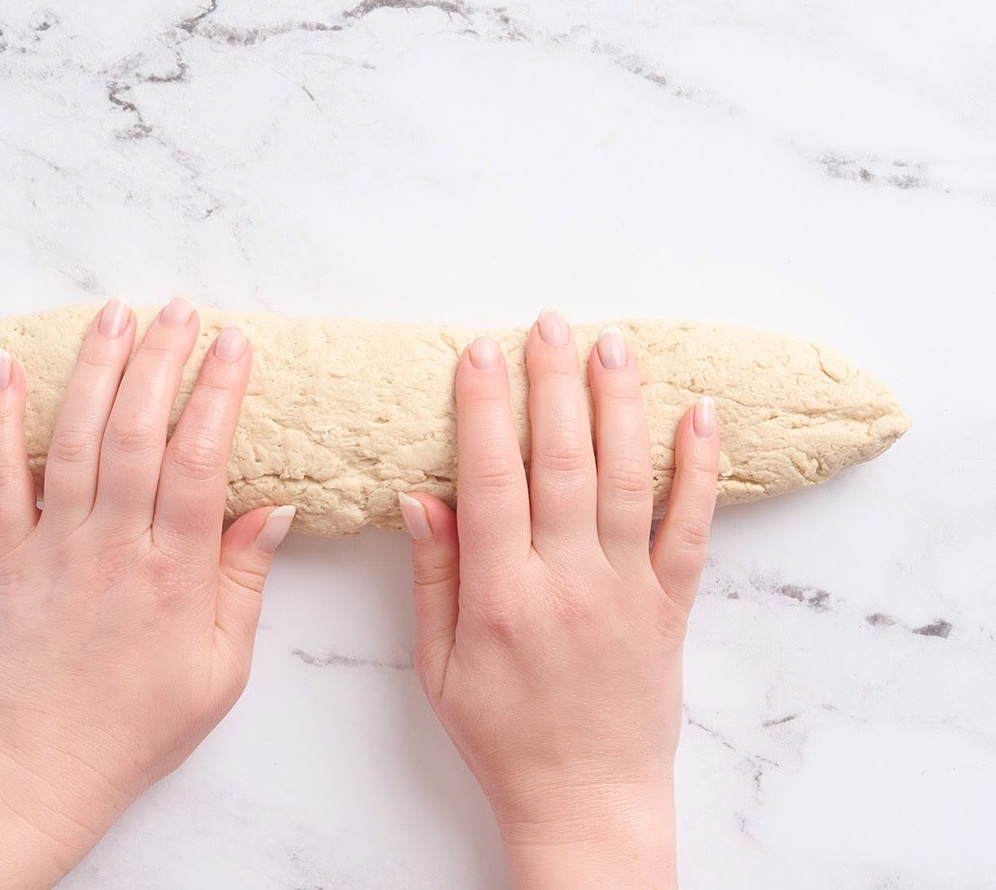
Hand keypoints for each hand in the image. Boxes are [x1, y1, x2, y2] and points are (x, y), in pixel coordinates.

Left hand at [0, 297, 292, 887]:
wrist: (46, 765)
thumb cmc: (144, 723)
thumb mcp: (223, 667)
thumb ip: (245, 583)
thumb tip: (276, 509)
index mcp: (176, 573)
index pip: (201, 462)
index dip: (218, 395)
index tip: (235, 343)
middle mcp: (115, 545)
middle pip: (136, 433)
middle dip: (160, 361)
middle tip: (180, 307)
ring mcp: (56, 545)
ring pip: (74, 440)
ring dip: (94, 369)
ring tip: (115, 313)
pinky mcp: (9, 554)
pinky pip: (0, 478)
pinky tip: (5, 366)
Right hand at [399, 310, 718, 887]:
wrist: (586, 799)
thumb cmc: (501, 735)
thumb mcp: (438, 665)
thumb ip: (433, 575)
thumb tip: (420, 496)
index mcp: (501, 596)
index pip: (491, 479)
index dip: (486, 409)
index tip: (481, 351)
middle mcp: (567, 582)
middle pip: (563, 462)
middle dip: (554, 382)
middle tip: (549, 321)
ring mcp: (627, 590)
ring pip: (627, 479)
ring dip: (619, 404)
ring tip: (611, 342)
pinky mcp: (671, 605)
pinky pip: (691, 527)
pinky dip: (700, 468)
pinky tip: (699, 413)